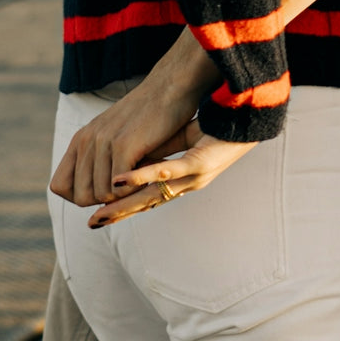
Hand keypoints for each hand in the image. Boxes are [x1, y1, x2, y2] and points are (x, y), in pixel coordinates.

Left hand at [51, 75, 201, 207]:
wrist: (170, 86)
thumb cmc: (149, 115)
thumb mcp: (114, 133)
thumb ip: (98, 156)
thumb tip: (93, 189)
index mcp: (81, 140)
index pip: (59, 186)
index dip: (80, 195)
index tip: (105, 190)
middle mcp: (86, 141)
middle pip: (80, 197)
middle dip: (103, 201)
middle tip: (127, 189)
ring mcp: (103, 143)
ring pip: (100, 196)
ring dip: (121, 197)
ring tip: (140, 183)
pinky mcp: (124, 145)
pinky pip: (118, 188)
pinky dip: (132, 192)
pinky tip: (146, 180)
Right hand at [87, 122, 256, 227]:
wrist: (248, 116)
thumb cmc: (218, 127)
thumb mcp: (182, 137)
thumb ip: (160, 148)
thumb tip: (135, 153)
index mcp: (182, 179)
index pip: (148, 198)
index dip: (124, 206)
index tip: (97, 213)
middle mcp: (187, 183)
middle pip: (147, 203)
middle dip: (118, 214)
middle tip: (91, 224)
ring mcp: (194, 176)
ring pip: (154, 194)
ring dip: (125, 203)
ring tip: (100, 212)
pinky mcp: (201, 163)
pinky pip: (169, 172)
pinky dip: (144, 176)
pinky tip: (123, 179)